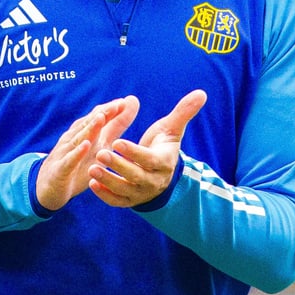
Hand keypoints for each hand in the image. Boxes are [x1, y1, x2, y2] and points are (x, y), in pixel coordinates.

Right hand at [36, 96, 139, 210]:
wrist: (49, 188)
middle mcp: (74, 139)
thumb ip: (115, 126)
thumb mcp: (100, 145)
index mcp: (85, 133)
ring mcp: (66, 153)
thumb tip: (131, 102)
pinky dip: (77, 153)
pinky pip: (69, 161)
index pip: (98, 118)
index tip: (126, 102)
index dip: (111, 110)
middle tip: (118, 105)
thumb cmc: (78, 164)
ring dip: (90, 128)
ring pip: (79, 139)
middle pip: (89, 124)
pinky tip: (86, 146)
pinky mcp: (60, 170)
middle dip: (103, 113)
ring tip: (101, 118)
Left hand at [87, 89, 206, 207]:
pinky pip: (117, 202)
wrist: (162, 173)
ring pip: (124, 190)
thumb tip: (202, 93)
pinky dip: (105, 195)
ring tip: (92, 168)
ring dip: (108, 181)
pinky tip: (93, 184)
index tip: (117, 142)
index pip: (148, 160)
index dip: (134, 152)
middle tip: (100, 154)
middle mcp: (153, 181)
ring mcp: (141, 193)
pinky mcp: (130, 201)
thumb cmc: (164, 145)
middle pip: (135, 176)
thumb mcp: (173, 129)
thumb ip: (184, 112)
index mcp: (163, 162)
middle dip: (118, 166)